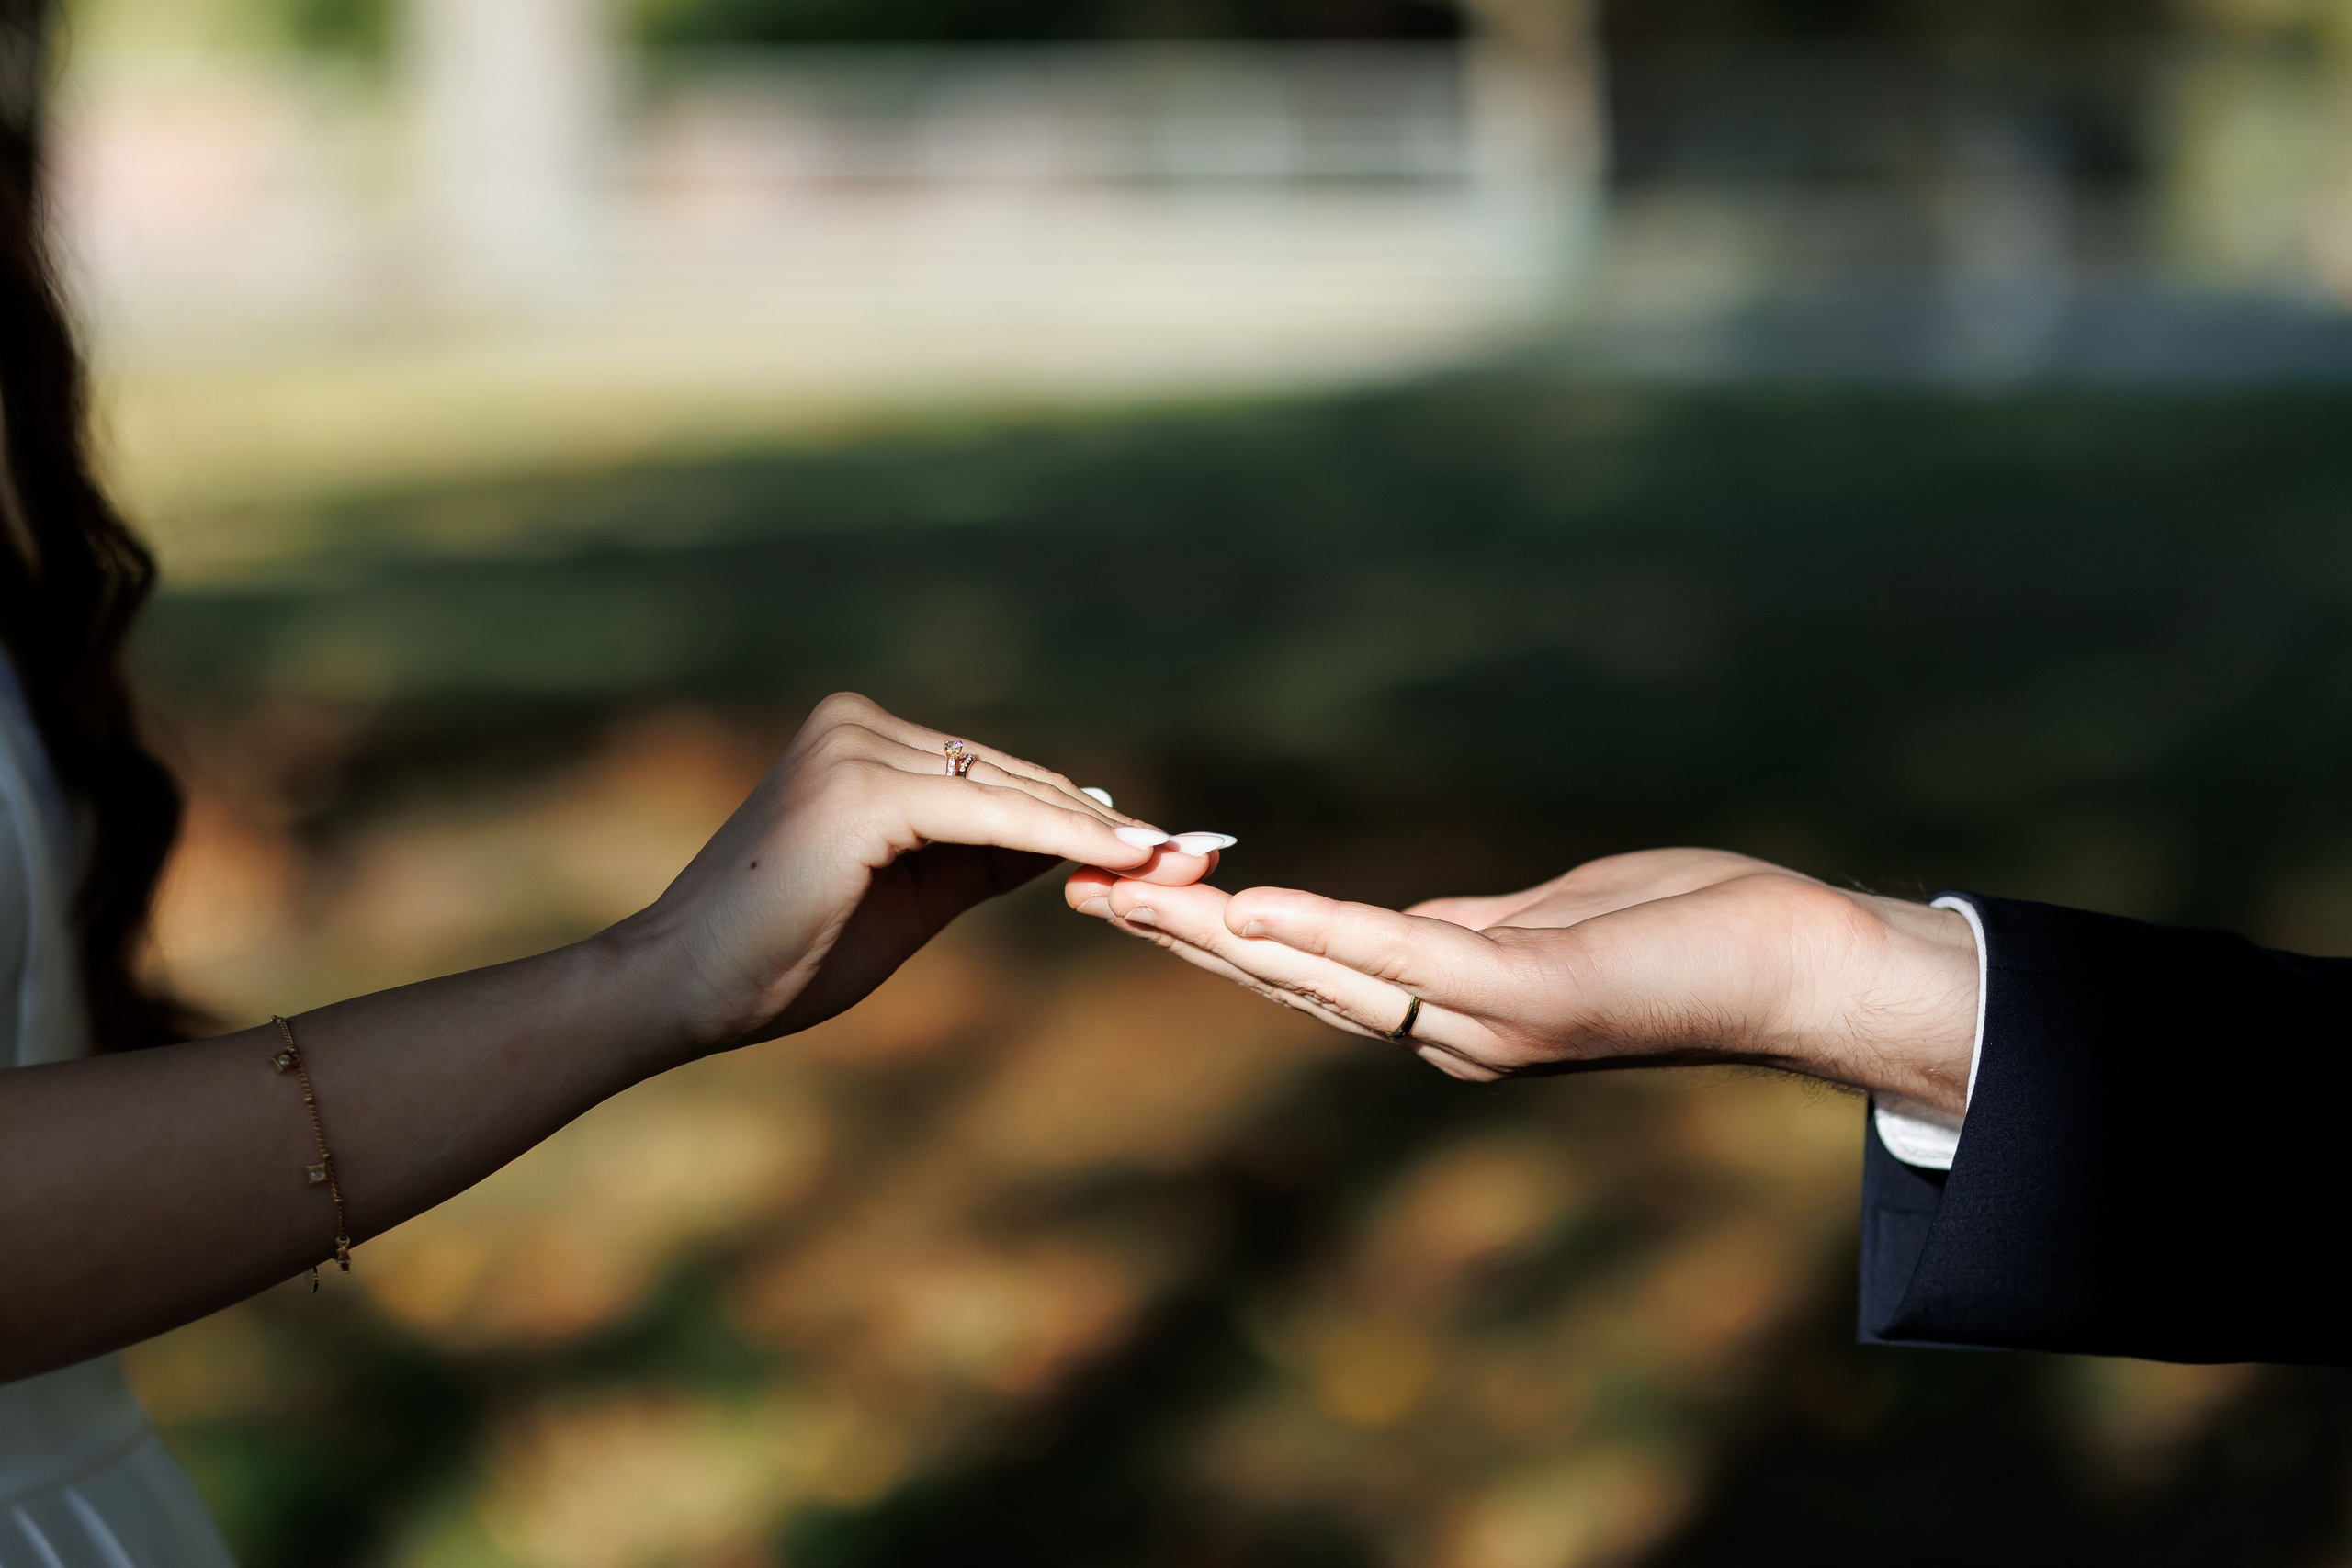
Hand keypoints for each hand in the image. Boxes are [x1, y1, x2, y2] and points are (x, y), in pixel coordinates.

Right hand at [616, 693, 1227, 1052]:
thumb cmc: (783, 956)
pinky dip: (1061, 838)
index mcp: (859, 738)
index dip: (1081, 811)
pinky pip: (988, 818)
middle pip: (1012, 776)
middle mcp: (856, 723)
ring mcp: (854, 748)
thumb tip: (1073, 843)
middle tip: (1199, 845)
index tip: (1165, 838)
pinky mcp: (861, 791)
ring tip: (1184, 854)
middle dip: (1107, 818)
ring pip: (1009, 793)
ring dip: (1100, 829)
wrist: (683, 990)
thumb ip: (984, 861)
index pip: (994, 774)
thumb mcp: (910, 900)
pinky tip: (1126, 853)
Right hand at [1065, 848, 1977, 1111]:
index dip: (1215, 940)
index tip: (1131, 897)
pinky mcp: (1530, 997)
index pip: (1309, 973)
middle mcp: (1453, 1034)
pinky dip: (1326, 935)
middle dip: (1184, 939)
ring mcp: (1487, 1024)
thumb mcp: (1547, 926)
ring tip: (1134, 897)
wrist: (1805, 970)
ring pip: (1328, 978)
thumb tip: (1383, 931)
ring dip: (1223, 938)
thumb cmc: (1688, 934)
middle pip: (1292, 982)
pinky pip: (1408, 962)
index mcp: (1452, 1011)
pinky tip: (1256, 905)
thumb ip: (1460, 934)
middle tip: (1085, 894)